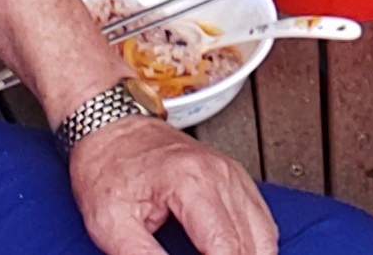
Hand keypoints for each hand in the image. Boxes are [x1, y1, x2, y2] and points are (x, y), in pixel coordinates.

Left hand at [67, 115, 278, 254]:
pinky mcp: (236, 179)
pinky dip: (252, 247)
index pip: (225, 249)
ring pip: (264, 236)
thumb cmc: (108, 169)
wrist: (112, 129)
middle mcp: (222, 175)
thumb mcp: (110, 224)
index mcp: (192, 182)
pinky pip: (262, 223)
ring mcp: (233, 175)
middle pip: (249, 245)